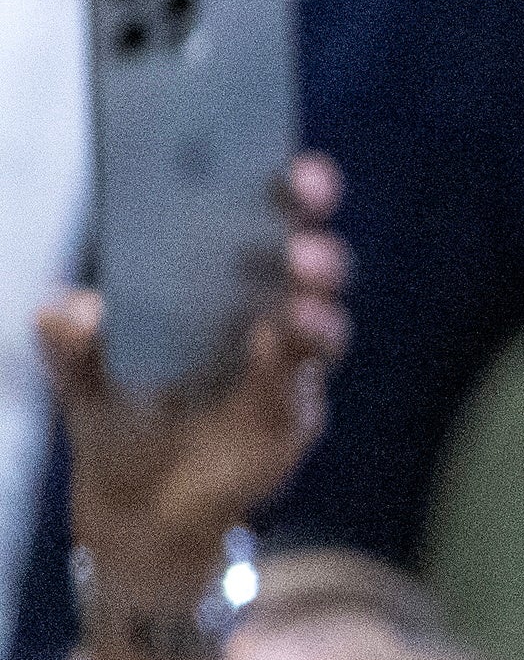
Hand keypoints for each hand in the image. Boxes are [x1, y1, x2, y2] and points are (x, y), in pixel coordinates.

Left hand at [46, 150, 346, 578]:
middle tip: (300, 212)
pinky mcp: (291, 413)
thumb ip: (68, 338)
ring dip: (316, 299)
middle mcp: (264, 310)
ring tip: (300, 293)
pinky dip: (291, 361)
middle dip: (310, 228)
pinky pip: (301, 381)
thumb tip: (69, 313)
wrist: (138, 499)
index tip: (282, 159)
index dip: (279, 185)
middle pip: (306, 258)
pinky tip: (275, 346)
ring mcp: (286, 363)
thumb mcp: (76, 369)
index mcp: (216, 278)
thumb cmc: (118, 409)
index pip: (258, 217)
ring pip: (319, 318)